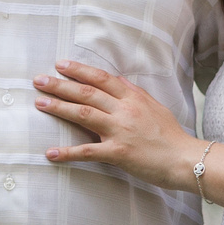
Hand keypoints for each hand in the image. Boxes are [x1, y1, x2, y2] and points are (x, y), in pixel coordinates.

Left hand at [34, 60, 196, 187]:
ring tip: (39, 103)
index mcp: (133, 98)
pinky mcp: (118, 153)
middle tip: (39, 80)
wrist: (184, 159)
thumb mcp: (155, 107)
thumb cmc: (171, 135)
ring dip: (59, 108)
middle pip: (87, 92)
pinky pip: (88, 152)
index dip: (79, 70)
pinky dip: (68, 152)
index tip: (60, 65)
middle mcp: (124, 111)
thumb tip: (116, 79)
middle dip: (60, 85)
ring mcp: (120, 131)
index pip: (101, 78)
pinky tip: (50, 153)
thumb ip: (134, 92)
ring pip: (83, 114)